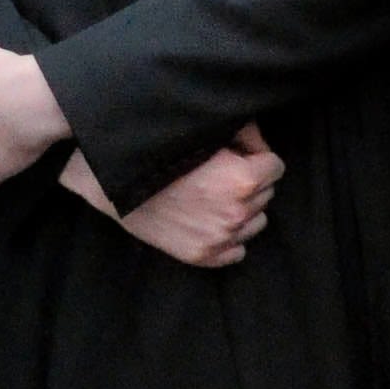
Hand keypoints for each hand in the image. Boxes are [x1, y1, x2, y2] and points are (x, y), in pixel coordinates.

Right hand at [64, 126, 283, 268]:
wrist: (113, 183)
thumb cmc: (159, 151)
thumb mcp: (205, 132)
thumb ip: (243, 132)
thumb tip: (259, 142)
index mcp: (243, 180)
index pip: (275, 167)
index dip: (257, 157)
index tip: (240, 155)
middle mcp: (237, 213)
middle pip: (266, 194)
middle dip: (250, 181)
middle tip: (222, 172)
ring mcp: (221, 239)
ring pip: (256, 223)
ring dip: (243, 209)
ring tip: (215, 196)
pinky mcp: (203, 256)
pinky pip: (238, 252)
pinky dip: (229, 237)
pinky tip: (208, 220)